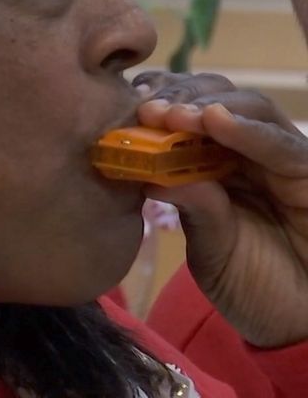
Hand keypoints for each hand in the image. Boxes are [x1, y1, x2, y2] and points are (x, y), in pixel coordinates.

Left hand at [134, 71, 307, 346]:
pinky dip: (247, 129)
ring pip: (251, 109)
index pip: (189, 110)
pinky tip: (215, 121)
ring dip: (209, 106)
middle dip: (180, 95)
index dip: (160, 99)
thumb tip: (149, 170)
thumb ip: (191, 206)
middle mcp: (249, 151)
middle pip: (218, 97)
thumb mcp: (210, 245)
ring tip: (174, 114)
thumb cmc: (252, 283)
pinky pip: (281, 145)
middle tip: (146, 106)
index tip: (124, 102)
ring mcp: (282, 159)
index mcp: (215, 161)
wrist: (296, 320)